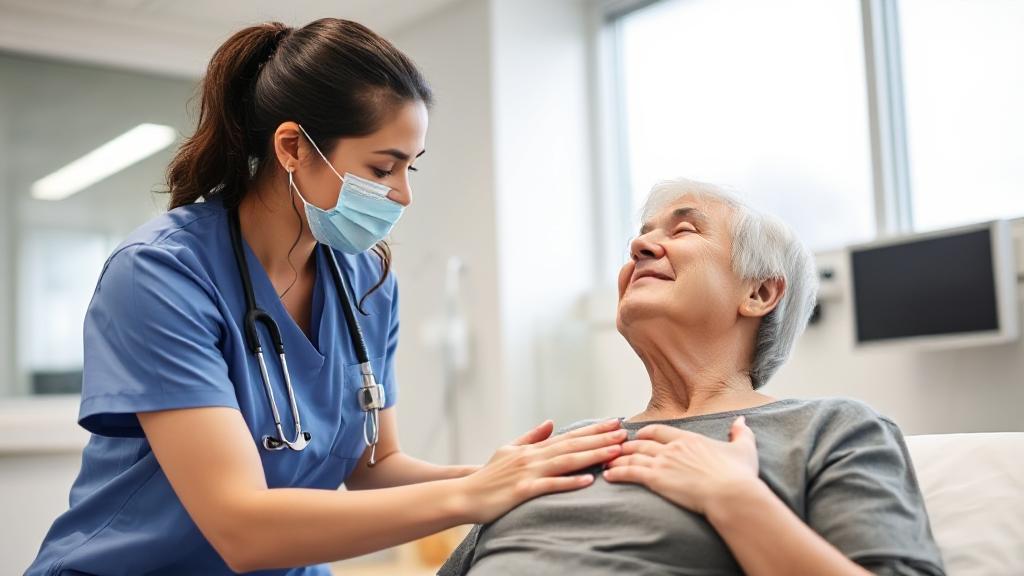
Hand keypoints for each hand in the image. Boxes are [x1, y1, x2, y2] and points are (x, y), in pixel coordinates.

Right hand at [460, 419, 625, 523]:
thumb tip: (551, 423)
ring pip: (567, 462)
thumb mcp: (508, 450)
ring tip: (616, 451)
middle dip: (601, 438)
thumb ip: (531, 437)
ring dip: (593, 455)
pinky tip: (589, 480)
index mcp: (533, 449)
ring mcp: (529, 472)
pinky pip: (551, 485)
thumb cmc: (488, 475)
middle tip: (625, 432)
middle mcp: (533, 457)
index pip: (569, 436)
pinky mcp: (523, 490)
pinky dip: (570, 482)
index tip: (615, 422)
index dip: (594, 429)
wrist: (465, 494)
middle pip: (573, 445)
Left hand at [603, 416, 759, 514]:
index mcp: (689, 439)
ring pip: (633, 457)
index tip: (639, 436)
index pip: (660, 431)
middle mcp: (673, 448)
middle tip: (615, 448)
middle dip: (626, 446)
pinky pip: (630, 473)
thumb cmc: (739, 475)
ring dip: (617, 458)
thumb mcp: (744, 449)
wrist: (732, 493)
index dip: (647, 433)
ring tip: (606, 461)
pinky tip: (608, 475)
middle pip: (642, 443)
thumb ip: (741, 433)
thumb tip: (742, 420)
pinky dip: (617, 472)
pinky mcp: (657, 479)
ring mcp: (663, 462)